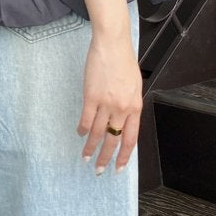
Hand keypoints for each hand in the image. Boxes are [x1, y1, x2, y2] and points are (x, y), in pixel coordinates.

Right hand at [77, 32, 142, 173]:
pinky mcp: (91, 96)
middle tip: (99, 170)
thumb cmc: (124, 61)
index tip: (119, 168)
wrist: (113, 45)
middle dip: (105, 158)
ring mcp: (106, 103)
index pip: (130, 139)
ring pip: (98, 133)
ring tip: (86, 157)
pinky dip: (82, 129)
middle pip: (113, 141)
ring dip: (90, 147)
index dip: (124, 156)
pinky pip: (86, 119)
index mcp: (135, 106)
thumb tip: (124, 120)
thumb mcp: (135, 86)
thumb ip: (130, 105)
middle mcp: (122, 109)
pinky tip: (80, 133)